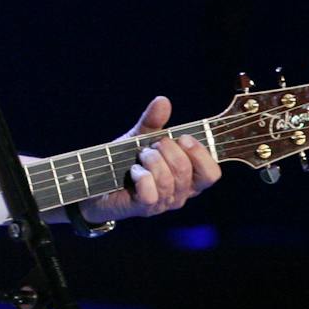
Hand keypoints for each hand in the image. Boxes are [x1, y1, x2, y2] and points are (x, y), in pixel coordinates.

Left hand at [81, 96, 220, 224]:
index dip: (200, 153)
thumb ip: (153, 121)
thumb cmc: (126, 160)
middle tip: (152, 145)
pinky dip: (141, 177)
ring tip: (140, 155)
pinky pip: (151, 194)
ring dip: (151, 160)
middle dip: (167, 150)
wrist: (97, 181)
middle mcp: (181, 193)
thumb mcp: (140, 137)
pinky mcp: (145, 208)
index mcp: (189, 177)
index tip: (182, 137)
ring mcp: (164, 203)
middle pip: (186, 171)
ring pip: (168, 180)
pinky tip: (133, 171)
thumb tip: (163, 101)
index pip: (211, 173)